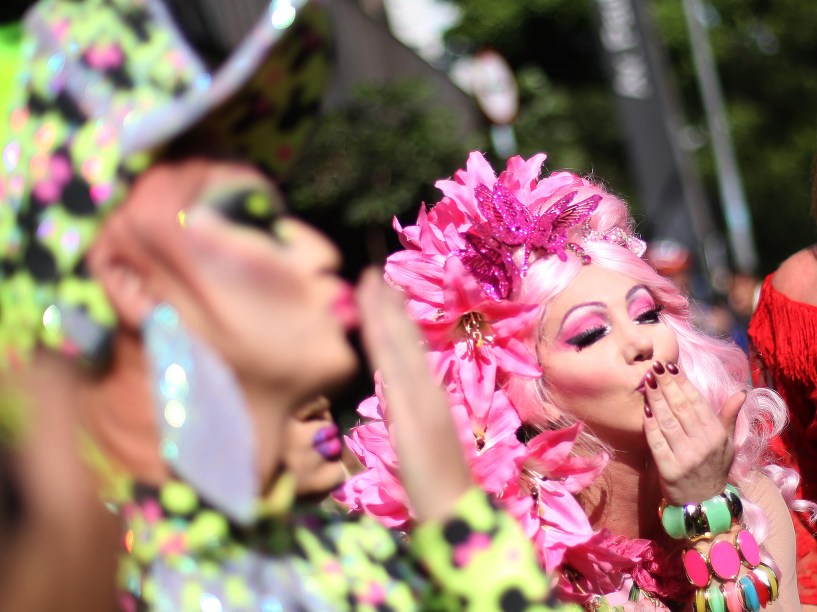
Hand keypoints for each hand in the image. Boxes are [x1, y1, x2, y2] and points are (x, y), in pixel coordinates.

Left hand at [356, 268, 471, 521]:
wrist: (454, 507)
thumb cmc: (439, 485)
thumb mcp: (421, 442)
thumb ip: (410, 416)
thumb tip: (396, 401)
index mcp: (427, 396)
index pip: (405, 350)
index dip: (392, 319)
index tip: (379, 291)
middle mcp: (425, 388)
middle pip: (403, 338)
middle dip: (386, 304)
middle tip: (372, 272)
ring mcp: (420, 395)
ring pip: (398, 344)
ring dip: (383, 310)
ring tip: (369, 280)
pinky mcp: (413, 407)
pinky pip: (394, 365)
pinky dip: (384, 337)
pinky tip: (373, 318)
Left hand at [642, 360, 743, 504]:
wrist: (703, 504)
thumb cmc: (713, 468)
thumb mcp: (726, 443)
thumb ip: (728, 417)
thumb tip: (740, 392)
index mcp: (717, 435)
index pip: (697, 402)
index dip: (682, 383)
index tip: (670, 366)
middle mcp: (703, 445)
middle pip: (681, 408)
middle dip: (667, 385)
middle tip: (654, 367)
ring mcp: (685, 457)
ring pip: (667, 421)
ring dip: (656, 399)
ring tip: (648, 381)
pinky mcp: (668, 469)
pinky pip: (656, 441)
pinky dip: (650, 424)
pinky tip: (645, 408)